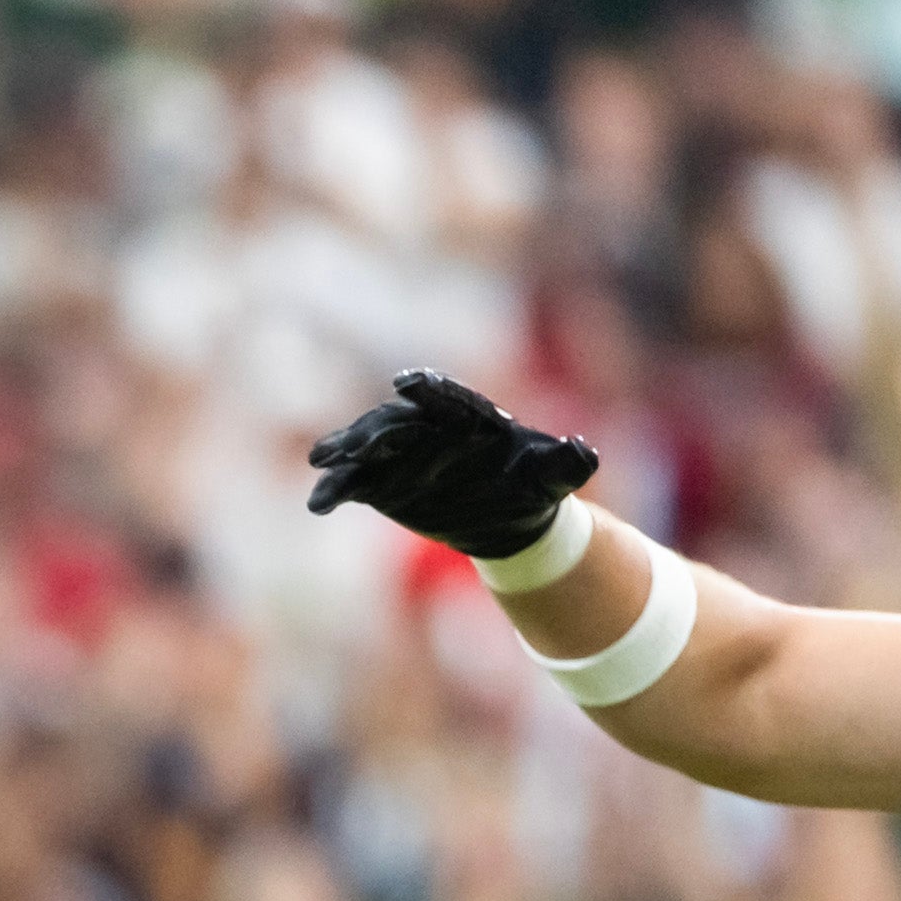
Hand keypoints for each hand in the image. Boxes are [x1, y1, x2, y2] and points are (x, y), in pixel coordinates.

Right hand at [303, 369, 597, 560]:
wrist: (507, 516)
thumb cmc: (534, 488)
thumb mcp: (557, 478)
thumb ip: (569, 463)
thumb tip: (582, 452)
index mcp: (471, 418)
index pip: (448, 400)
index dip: (428, 392)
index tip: (407, 384)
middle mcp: (430, 429)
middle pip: (398, 422)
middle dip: (376, 430)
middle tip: (358, 444)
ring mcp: (401, 455)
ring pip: (368, 447)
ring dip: (345, 451)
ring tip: (323, 461)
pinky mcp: (382, 484)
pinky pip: (354, 483)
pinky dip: (335, 490)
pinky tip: (319, 504)